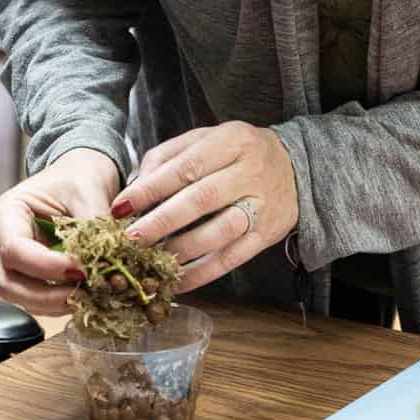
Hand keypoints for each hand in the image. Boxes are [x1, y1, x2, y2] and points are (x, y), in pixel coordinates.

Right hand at [0, 147, 122, 314]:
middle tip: (84, 292)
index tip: (81, 270)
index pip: (14, 249)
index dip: (46, 266)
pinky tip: (84, 296)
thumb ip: (93, 227)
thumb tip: (107, 263)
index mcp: (6, 212)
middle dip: (47, 295)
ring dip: (53, 304)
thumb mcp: (88, 192)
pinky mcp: (29, 274)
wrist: (82, 176)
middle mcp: (2, 239)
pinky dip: (58, 304)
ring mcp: (13, 260)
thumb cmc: (79, 176)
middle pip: (8, 282)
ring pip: (19, 296)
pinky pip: (36, 299)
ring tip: (88, 297)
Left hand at [112, 122, 298, 293]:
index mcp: (231, 141)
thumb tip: (133, 186)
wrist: (298, 168)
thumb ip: (168, 156)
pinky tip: (178, 280)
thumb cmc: (238, 153)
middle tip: (131, 237)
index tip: (121, 205)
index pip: (186, 166)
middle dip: (162, 220)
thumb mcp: (206, 139)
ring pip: (220, 231)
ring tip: (152, 258)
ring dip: (182, 249)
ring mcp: (261, 206)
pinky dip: (203, 273)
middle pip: (202, 199)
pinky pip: (233, 258)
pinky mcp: (267, 235)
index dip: (151, 188)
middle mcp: (249, 172)